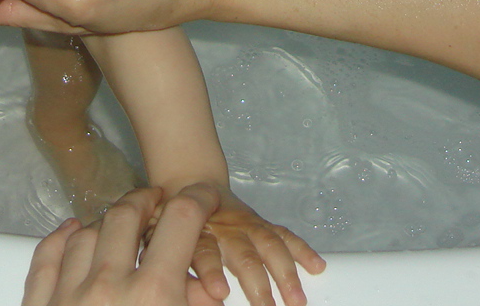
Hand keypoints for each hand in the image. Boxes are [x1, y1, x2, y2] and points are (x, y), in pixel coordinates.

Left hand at [22, 184, 220, 305]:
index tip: (204, 197)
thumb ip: (197, 305)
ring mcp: (68, 296)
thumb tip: (208, 285)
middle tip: (158, 204)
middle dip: (146, 202)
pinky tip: (71, 231)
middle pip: (126, 215)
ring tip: (121, 224)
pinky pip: (46, 260)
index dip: (198, 200)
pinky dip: (59, 240)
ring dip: (107, 223)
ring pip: (85, 233)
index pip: (181, 220)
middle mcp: (109, 287)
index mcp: (154, 294)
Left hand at [189, 191, 323, 305]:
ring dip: (284, 273)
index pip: (205, 253)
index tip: (219, 291)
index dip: (212, 271)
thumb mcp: (164, 238)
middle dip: (257, 283)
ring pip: (269, 246)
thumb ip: (176, 263)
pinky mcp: (261, 223)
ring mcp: (246, 225)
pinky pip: (284, 236)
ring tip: (296, 298)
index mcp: (198, 234)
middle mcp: (225, 229)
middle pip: (243, 255)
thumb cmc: (176, 222)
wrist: (191, 185)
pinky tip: (316, 266)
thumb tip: (194, 288)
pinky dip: (302, 251)